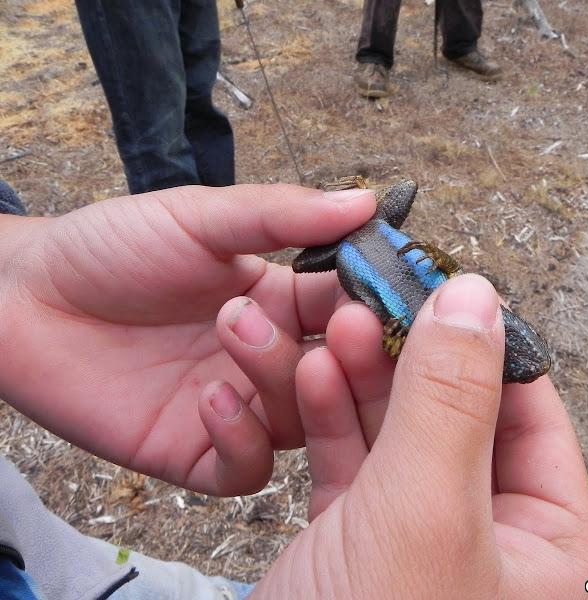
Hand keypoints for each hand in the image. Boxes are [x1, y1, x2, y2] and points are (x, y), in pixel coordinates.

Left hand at [0, 184, 373, 494]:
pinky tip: (209, 398)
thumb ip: (281, 215)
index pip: (354, 311)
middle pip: (340, 376)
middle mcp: (271, 360)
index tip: (394, 294)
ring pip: (302, 420)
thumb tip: (365, 201)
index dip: (377, 306)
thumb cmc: (112, 247)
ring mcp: (240, 409)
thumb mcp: (201, 217)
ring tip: (232, 329)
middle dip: (346, 355)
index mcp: (284, 303)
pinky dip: (243, 441)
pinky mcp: (198, 452)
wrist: (25, 299)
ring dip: (279, 379)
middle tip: (338, 326)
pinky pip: (249, 469)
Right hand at [253, 275, 587, 597]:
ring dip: (367, 377)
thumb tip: (477, 296)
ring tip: (338, 326)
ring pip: (400, 432)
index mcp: (548, 544)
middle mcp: (489, 540)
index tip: (443, 287)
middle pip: (458, 414)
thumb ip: (452, 400)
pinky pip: (354, 464)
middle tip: (375, 298)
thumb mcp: (427, 512)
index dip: (488, 344)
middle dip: (414, 355)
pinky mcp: (356, 543)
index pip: (533, 414)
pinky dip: (334, 418)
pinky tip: (316, 375)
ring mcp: (418, 539)